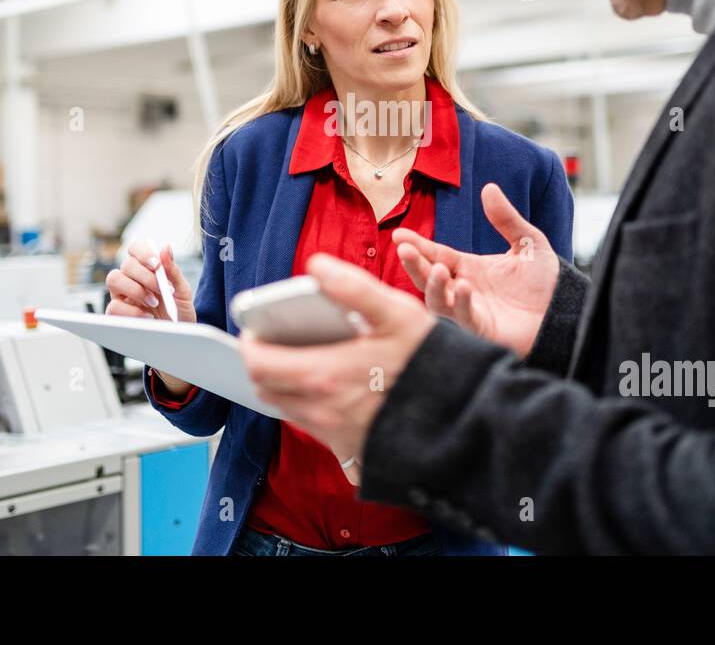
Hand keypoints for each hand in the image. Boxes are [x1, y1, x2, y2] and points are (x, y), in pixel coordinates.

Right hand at [105, 239, 195, 395]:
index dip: (143, 252)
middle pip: (126, 264)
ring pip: (113, 279)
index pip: (135, 249)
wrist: (178, 341)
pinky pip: (113, 306)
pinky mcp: (116, 316)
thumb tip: (166, 247)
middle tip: (160, 289)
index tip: (157, 264)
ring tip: (154, 302)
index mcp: (145, 270)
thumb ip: (173, 270)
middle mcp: (130, 280)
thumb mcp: (182, 292)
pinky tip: (147, 317)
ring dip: (135, 288)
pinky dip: (131, 310)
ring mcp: (121, 297)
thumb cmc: (179, 314)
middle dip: (144, 275)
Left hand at [242, 253, 437, 480]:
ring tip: (308, 357)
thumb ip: (353, 287)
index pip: (258, 362)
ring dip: (287, 382)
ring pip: (287, 407)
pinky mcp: (349, 448)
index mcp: (324, 374)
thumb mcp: (399, 313)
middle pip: (265, 387)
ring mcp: (334, 434)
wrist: (463, 422)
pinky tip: (336, 383)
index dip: (251, 341)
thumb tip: (318, 265)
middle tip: (279, 340)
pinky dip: (310, 402)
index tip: (257, 326)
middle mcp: (321, 410)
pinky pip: (313, 425)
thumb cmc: (432, 365)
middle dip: (264, 362)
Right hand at [392, 182, 558, 357]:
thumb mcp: (527, 242)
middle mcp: (463, 289)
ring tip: (439, 269)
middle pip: (429, 277)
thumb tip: (489, 188)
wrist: (564, 311)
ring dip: (434, 286)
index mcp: (468, 267)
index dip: (417, 245)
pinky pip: (464, 318)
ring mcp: (469, 310)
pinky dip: (461, 303)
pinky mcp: (481, 329)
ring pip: (439, 301)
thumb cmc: (546, 282)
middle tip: (405, 250)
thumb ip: (506, 218)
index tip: (399, 235)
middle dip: (415, 265)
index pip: (436, 254)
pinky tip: (466, 287)